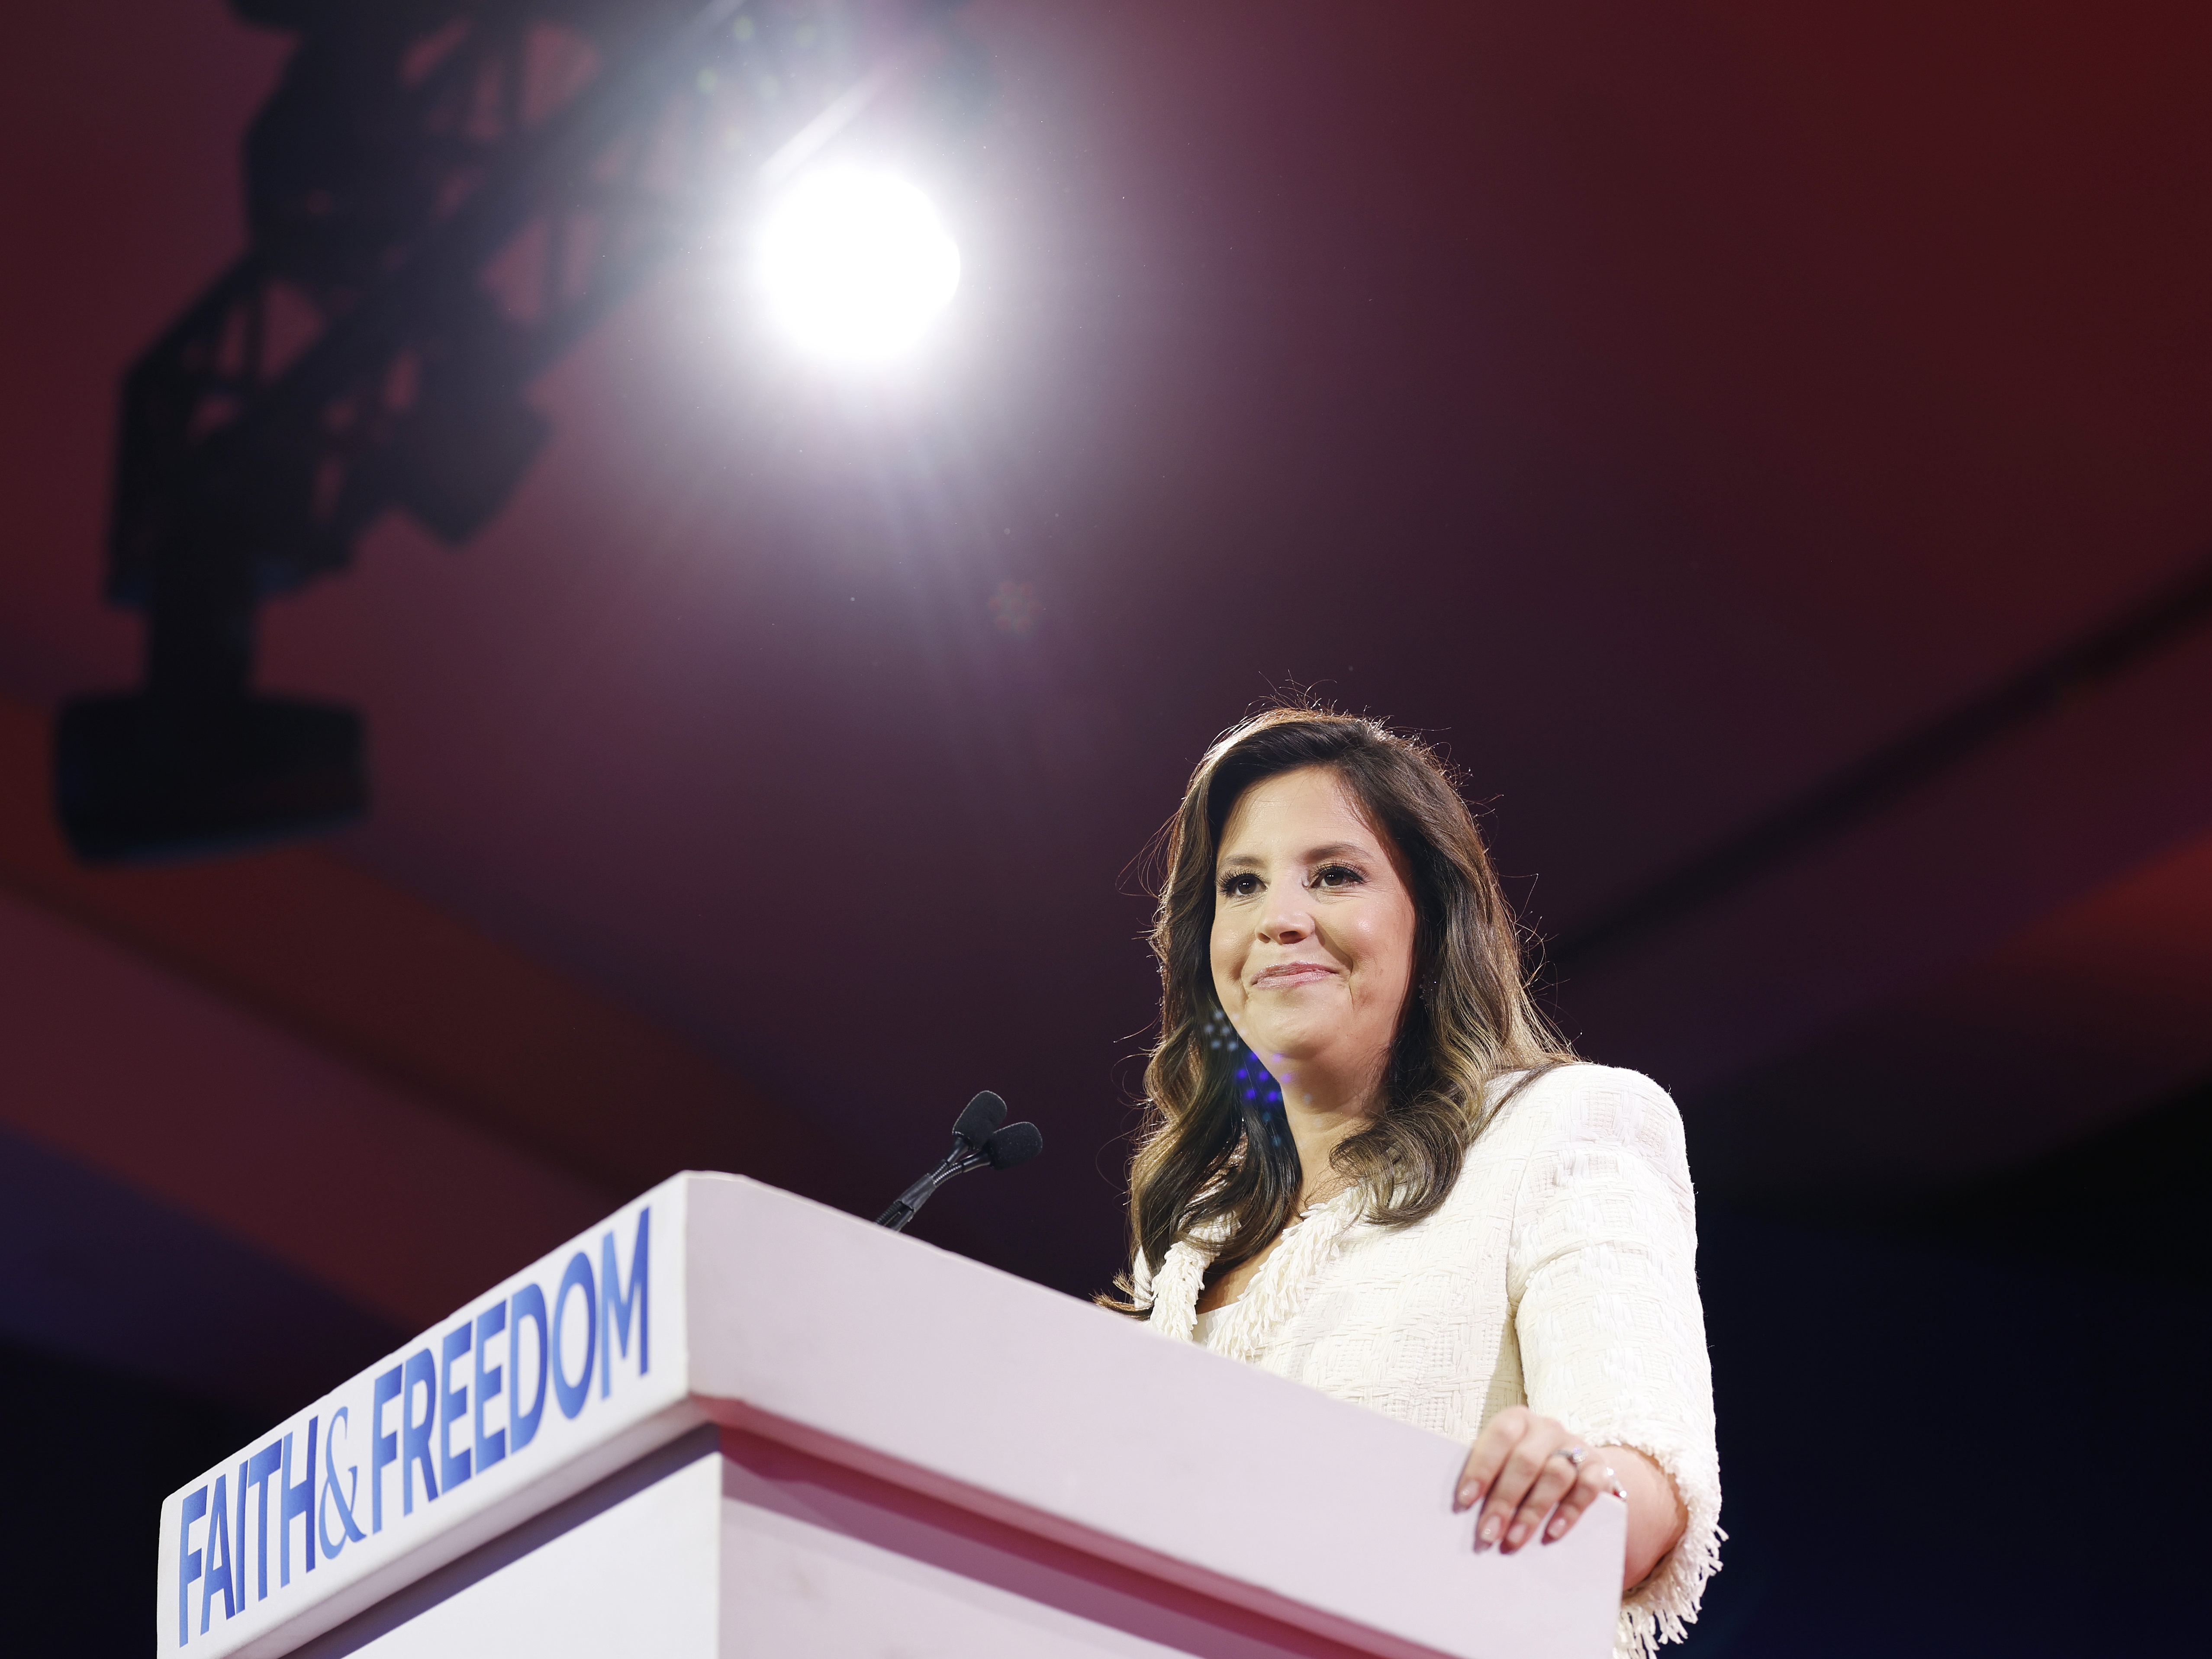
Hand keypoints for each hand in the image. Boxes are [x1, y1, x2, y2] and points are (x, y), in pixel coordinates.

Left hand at [1452, 1406, 1622, 1554]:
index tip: (1465, 1500)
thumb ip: (1489, 1477)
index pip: (1499, 1436)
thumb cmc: (1525, 1467)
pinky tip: (1552, 1532)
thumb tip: (1463, 1510)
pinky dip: (1569, 1512)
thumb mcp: (1506, 1462)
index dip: (1481, 1467)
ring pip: (1556, 1475)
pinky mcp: (1599, 1469)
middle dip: (1504, 1500)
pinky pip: (1587, 1488)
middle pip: (1525, 1461)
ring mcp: (1577, 1447)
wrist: (1578, 1466)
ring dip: (1533, 1511)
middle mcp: (1548, 1429)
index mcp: (1518, 1420)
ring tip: (1514, 1540)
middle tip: (1488, 1533)